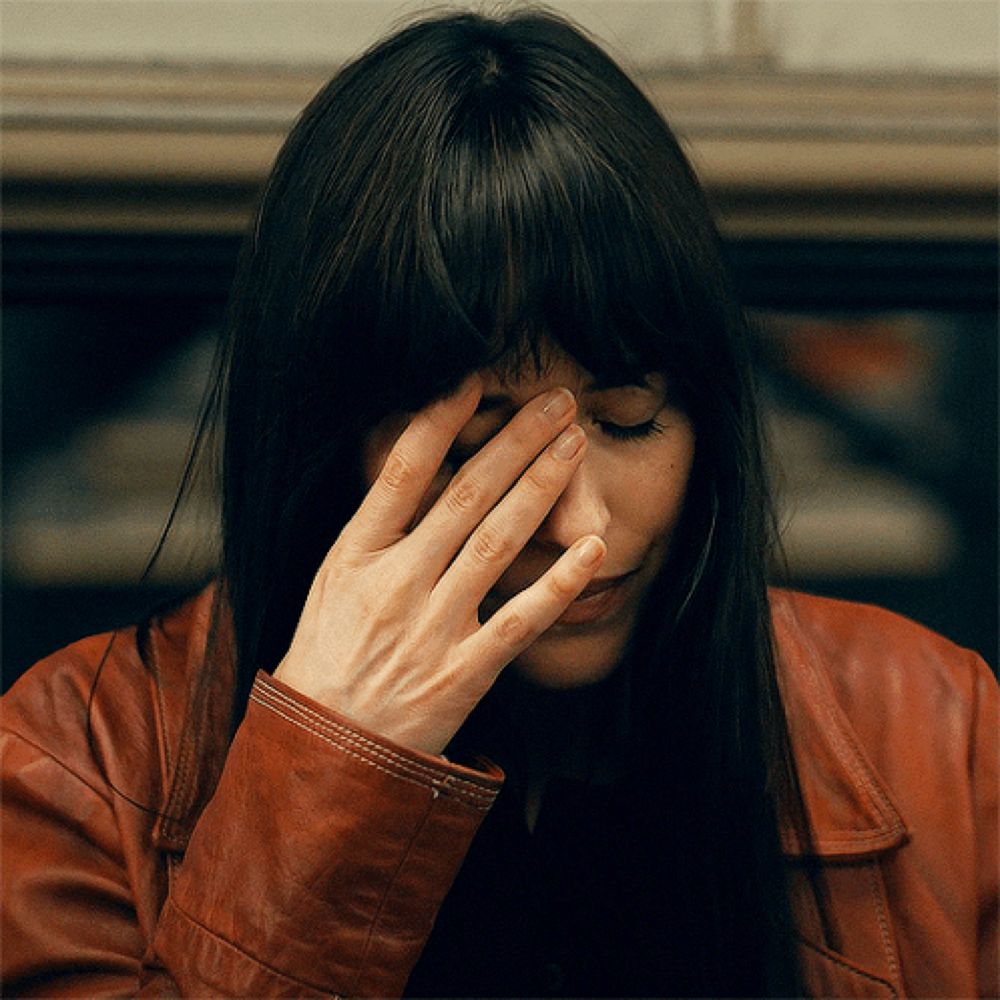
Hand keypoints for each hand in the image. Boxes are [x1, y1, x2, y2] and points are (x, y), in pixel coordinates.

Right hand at [273, 375, 606, 755]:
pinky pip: (521, 620)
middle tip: (556, 401)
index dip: (442, 420)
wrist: (324, 748)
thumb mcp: (331, 582)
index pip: (402, 471)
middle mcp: (396, 582)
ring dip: (542, 487)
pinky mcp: (464, 672)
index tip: (478, 382)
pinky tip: (592, 547)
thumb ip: (374, 528)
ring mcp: (433, 627)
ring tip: (574, 445)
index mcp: (355, 554)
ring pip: (498, 542)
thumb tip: (417, 467)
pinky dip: (559, 582)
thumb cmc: (326, 657)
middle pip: (466, 495)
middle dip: (517, 441)